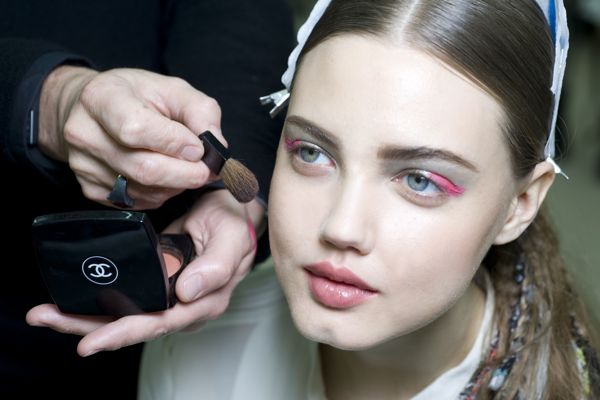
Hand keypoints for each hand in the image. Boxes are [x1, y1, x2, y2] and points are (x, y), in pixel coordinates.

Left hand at [26, 189, 264, 355]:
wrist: (231, 212)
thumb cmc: (234, 224)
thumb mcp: (231, 238)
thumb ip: (217, 265)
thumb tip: (186, 293)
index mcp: (204, 302)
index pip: (161, 323)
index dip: (125, 333)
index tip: (92, 342)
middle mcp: (183, 307)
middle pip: (133, 325)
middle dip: (89, 328)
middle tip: (46, 319)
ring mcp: (168, 297)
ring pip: (124, 315)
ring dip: (83, 317)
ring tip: (45, 313)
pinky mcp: (157, 284)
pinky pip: (125, 298)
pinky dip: (96, 301)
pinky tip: (69, 300)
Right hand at [38, 66, 225, 208]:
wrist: (90, 108)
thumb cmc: (135, 96)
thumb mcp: (172, 89)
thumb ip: (201, 112)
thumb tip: (215, 146)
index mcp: (101, 98)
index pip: (137, 129)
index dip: (174, 143)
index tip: (198, 148)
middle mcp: (84, 133)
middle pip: (143, 168)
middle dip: (185, 174)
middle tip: (206, 170)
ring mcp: (83, 164)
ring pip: (143, 190)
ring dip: (176, 185)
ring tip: (186, 169)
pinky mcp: (90, 188)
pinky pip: (136, 201)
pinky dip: (160, 194)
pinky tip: (166, 177)